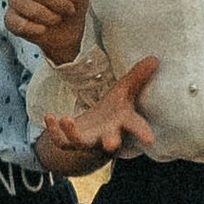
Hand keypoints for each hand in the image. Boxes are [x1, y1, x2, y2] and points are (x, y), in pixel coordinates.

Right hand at [6, 0, 91, 61]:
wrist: (69, 29)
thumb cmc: (72, 1)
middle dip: (55, 1)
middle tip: (69, 10)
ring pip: (23, 4)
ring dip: (46, 15)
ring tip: (57, 19)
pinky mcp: (11, 19)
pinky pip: (15, 22)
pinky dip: (33, 28)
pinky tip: (44, 29)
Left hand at [36, 52, 160, 172]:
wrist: (95, 131)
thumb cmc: (114, 109)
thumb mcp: (125, 91)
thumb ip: (138, 77)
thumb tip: (155, 58)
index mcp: (123, 122)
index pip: (136, 127)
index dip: (143, 133)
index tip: (150, 139)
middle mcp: (107, 134)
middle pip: (110, 141)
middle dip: (110, 142)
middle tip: (111, 145)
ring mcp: (88, 140)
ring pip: (80, 142)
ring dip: (72, 133)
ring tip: (66, 119)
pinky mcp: (71, 142)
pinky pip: (61, 141)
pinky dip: (54, 131)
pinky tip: (49, 116)